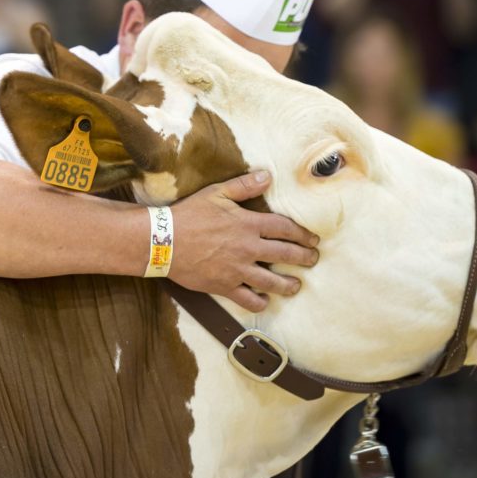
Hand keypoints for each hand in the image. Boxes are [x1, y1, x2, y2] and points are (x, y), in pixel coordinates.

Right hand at [168, 171, 319, 311]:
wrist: (162, 241)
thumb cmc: (188, 214)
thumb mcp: (216, 193)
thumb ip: (244, 186)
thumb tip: (268, 176)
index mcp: (248, 224)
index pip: (285, 229)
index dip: (303, 234)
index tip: (313, 239)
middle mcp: (248, 248)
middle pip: (286, 254)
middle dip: (305, 258)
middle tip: (313, 259)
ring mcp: (237, 270)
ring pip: (273, 282)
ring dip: (289, 284)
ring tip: (296, 285)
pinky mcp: (224, 286)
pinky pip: (249, 300)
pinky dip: (260, 301)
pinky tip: (264, 299)